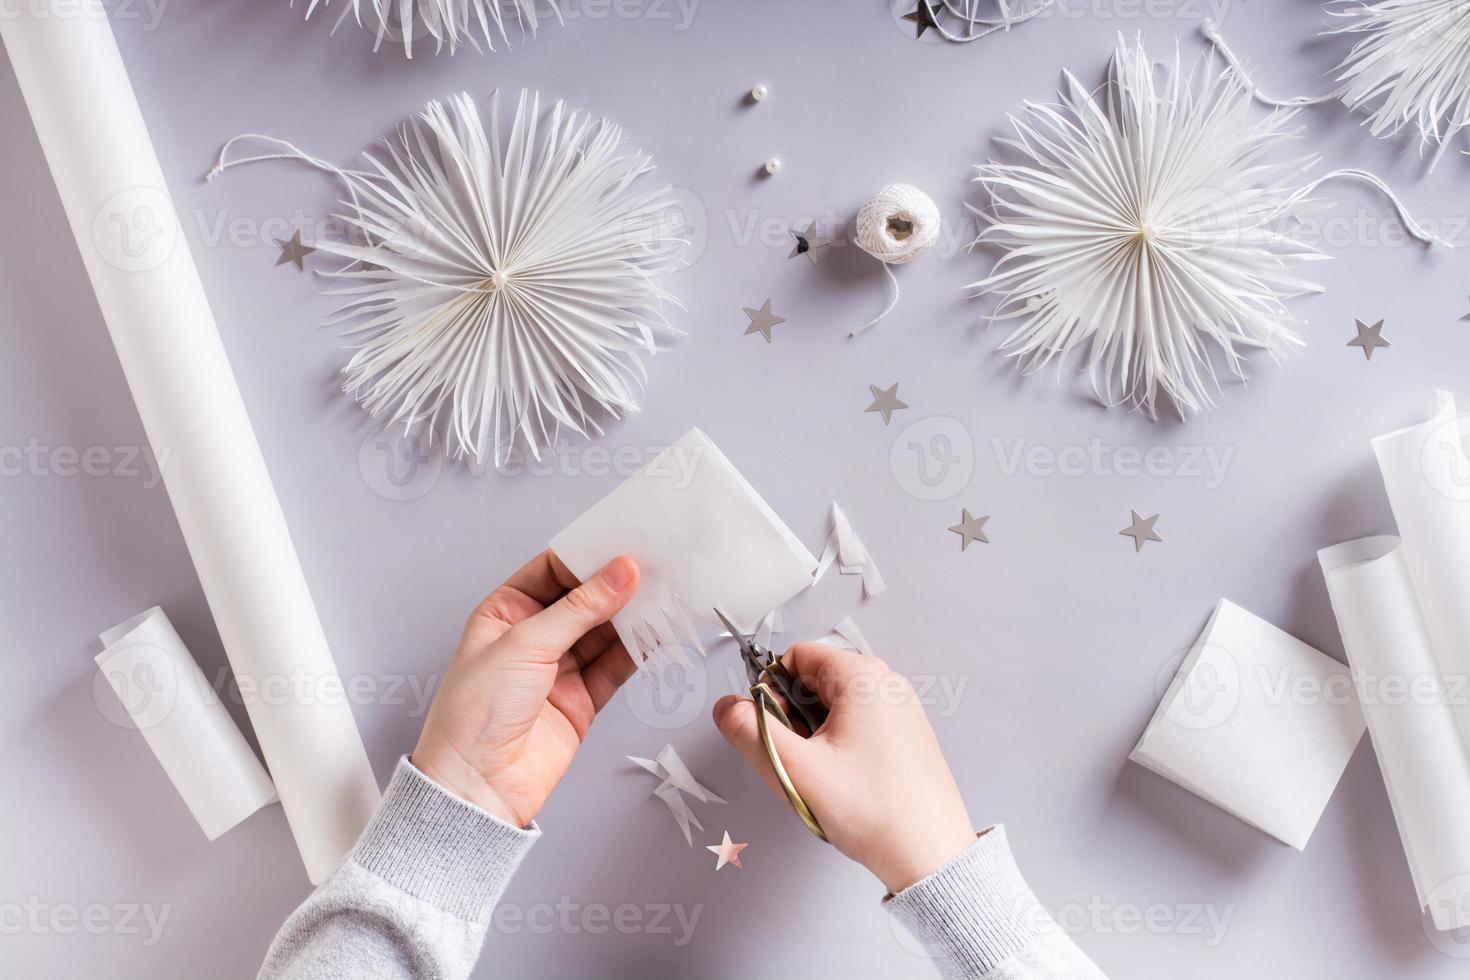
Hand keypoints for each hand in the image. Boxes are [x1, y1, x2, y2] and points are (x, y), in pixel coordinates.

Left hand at [412, 551, 638, 826]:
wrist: (479, 786)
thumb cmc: (474, 715)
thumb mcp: (525, 645)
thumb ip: (579, 608)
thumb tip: (619, 573)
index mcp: (504, 612)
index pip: (553, 570)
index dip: (588, 555)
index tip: (623, 541)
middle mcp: (532, 637)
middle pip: (584, 598)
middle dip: (617, 583)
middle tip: (654, 563)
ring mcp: (559, 668)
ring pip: (605, 630)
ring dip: (633, 614)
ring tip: (664, 593)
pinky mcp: (582, 698)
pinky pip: (617, 665)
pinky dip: (639, 649)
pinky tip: (657, 631)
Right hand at [713, 643, 974, 892]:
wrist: (929, 854)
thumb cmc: (876, 812)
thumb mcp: (795, 768)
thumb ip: (749, 730)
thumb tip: (727, 708)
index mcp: (863, 678)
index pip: (796, 656)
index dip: (771, 690)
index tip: (770, 726)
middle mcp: (886, 686)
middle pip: (815, 681)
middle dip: (793, 717)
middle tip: (797, 758)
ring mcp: (900, 711)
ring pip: (834, 708)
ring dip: (814, 737)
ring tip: (822, 777)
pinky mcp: (905, 737)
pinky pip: (857, 727)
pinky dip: (838, 748)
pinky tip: (843, 783)